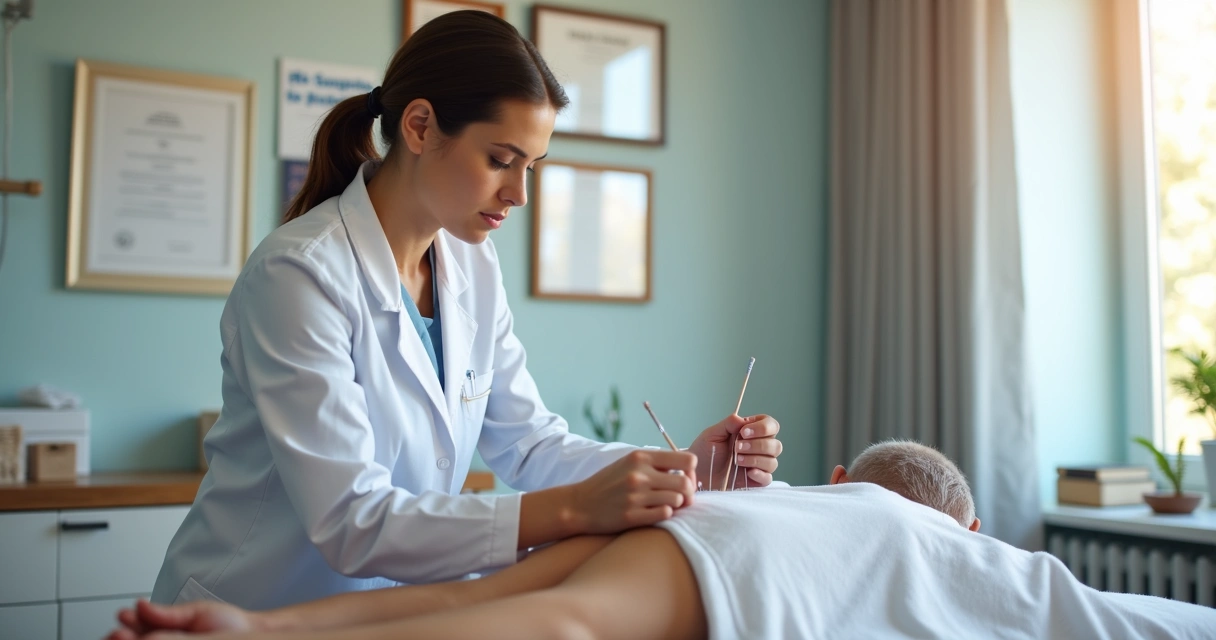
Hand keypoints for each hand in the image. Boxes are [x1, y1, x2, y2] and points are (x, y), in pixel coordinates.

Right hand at [107, 598, 257, 639]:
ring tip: (126, 636)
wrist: (250, 634)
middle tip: (120, 633)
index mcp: (163, 628)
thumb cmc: (227, 626)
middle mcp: (163, 639)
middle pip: (135, 639)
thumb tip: (142, 604)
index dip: (128, 623)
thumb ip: (168, 614)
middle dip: (124, 636)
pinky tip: (146, 639)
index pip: (138, 627)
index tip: (124, 616)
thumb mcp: (196, 614)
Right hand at [569, 449, 696, 533]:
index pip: (687, 460)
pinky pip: (665, 514)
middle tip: (681, 497)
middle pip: (686, 483)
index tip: (684, 477)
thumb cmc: (608, 483)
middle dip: (688, 492)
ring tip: (666, 505)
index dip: (690, 471)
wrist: (579, 505)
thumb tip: (689, 469)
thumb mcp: (629, 463)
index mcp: (641, 457)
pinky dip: (665, 514)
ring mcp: (635, 496)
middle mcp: (639, 474)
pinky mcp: (632, 516)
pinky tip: (655, 512)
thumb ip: (656, 463)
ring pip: (678, 500)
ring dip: (676, 504)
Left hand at [687, 414, 781, 489]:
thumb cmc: (705, 451)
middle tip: (737, 447)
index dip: (763, 428)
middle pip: (775, 445)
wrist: (697, 472)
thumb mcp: (713, 433)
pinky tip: (748, 472)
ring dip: (755, 459)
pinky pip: (767, 479)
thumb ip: (729, 423)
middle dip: (758, 445)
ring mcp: (759, 465)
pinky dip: (760, 474)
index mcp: (752, 432)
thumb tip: (743, 420)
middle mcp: (759, 448)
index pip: (771, 425)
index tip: (744, 432)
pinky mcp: (756, 481)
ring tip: (737, 460)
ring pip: (772, 462)